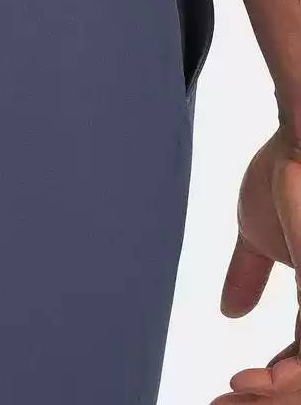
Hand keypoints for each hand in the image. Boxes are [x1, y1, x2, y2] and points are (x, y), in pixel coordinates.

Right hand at [213, 128, 300, 402]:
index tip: (233, 387)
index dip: (273, 379)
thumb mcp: (257, 233)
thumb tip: (229, 311)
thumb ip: (248, 274)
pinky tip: (267, 379)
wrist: (299, 137)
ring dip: (277, 390)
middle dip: (268, 396)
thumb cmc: (283, 173)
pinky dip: (295, 369)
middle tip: (223, 403)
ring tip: (236, 393)